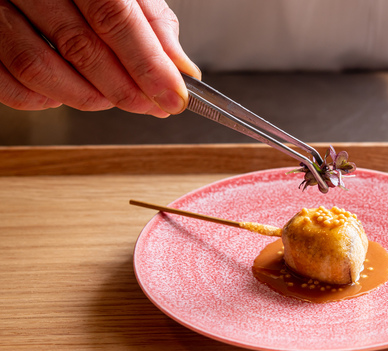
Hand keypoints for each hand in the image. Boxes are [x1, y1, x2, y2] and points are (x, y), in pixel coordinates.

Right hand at [0, 0, 200, 116]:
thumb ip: (151, 24)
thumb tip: (180, 69)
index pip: (114, 17)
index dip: (147, 64)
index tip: (172, 97)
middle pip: (79, 45)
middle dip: (122, 88)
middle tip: (149, 105)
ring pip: (36, 66)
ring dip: (83, 96)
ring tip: (110, 100)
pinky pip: (6, 81)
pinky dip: (40, 99)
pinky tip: (64, 94)